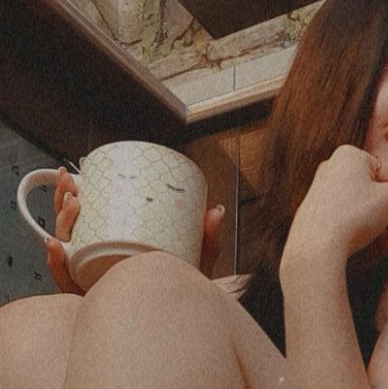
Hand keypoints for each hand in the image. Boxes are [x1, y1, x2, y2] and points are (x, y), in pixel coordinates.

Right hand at [46, 167, 225, 294]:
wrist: (182, 325)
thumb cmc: (183, 290)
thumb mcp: (196, 259)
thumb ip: (207, 237)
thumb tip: (216, 210)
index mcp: (119, 248)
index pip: (92, 219)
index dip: (75, 197)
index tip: (74, 177)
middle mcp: (102, 262)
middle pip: (72, 230)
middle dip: (64, 204)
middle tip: (72, 187)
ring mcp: (95, 279)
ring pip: (66, 250)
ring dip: (63, 223)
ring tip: (74, 206)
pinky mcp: (92, 297)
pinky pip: (68, 282)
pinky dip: (58, 263)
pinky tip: (57, 246)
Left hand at [283, 145, 387, 266]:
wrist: (314, 250)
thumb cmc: (353, 219)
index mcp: (350, 155)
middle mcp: (333, 166)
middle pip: (378, 193)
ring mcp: (322, 187)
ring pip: (364, 206)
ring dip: (384, 227)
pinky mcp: (315, 208)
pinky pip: (348, 214)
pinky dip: (364, 229)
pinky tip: (376, 248)